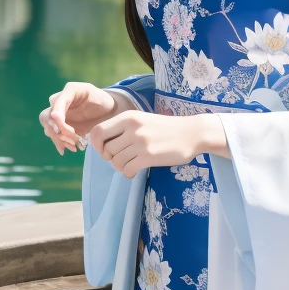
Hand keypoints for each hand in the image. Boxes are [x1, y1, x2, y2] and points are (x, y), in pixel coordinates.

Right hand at [39, 82, 121, 155]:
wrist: (107, 111)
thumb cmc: (102, 100)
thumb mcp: (95, 95)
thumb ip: (79, 100)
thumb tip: (60, 114)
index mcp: (68, 92)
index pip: (56, 104)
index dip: (56, 118)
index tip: (60, 130)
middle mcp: (59, 103)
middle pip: (46, 118)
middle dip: (57, 130)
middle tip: (72, 138)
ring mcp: (58, 116)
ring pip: (49, 129)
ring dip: (59, 139)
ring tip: (74, 146)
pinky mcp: (61, 128)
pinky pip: (56, 136)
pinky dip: (62, 144)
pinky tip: (72, 148)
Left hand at [88, 110, 229, 177]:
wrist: (191, 133)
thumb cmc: (165, 128)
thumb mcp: (142, 120)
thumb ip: (123, 128)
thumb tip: (103, 145)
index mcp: (128, 117)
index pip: (97, 132)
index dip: (96, 145)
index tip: (105, 150)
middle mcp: (132, 128)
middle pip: (106, 150)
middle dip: (111, 158)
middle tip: (122, 158)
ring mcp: (140, 142)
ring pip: (116, 161)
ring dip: (120, 166)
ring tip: (130, 164)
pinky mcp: (149, 156)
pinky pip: (128, 169)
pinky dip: (129, 173)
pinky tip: (135, 170)